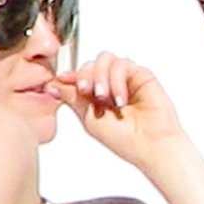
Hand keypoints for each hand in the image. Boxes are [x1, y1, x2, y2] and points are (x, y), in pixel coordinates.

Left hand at [56, 53, 184, 167]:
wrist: (149, 144)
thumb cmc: (125, 139)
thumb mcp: (88, 118)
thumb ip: (73, 98)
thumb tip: (54, 85)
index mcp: (95, 98)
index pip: (79, 77)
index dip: (69, 76)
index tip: (60, 80)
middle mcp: (110, 87)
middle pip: (90, 64)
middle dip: (84, 76)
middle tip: (87, 91)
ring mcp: (125, 80)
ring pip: (104, 59)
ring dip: (100, 76)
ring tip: (105, 96)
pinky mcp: (140, 75)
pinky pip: (121, 64)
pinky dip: (116, 79)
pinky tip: (120, 98)